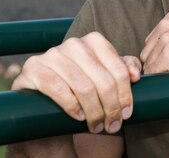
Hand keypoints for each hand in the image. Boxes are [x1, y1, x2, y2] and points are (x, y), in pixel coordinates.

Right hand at [12, 32, 141, 134]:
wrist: (45, 103)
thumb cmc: (82, 90)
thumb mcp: (105, 78)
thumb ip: (124, 70)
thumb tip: (135, 75)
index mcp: (94, 41)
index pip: (118, 68)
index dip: (125, 93)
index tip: (128, 113)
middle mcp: (73, 44)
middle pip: (102, 79)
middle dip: (111, 107)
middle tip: (113, 125)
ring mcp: (52, 54)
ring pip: (83, 86)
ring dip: (94, 111)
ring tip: (97, 126)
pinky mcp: (33, 68)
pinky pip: (57, 87)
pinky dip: (72, 105)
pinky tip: (79, 117)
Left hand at [140, 9, 168, 73]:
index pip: (152, 39)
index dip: (158, 52)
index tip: (168, 61)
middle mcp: (165, 26)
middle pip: (147, 51)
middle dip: (156, 62)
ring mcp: (165, 41)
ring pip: (149, 64)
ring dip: (159, 72)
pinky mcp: (168, 57)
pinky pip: (154, 73)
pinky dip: (160, 79)